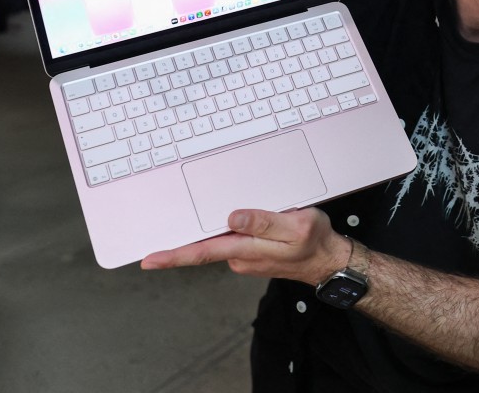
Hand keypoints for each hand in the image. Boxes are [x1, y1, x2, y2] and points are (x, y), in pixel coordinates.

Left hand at [140, 207, 350, 286]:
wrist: (329, 262)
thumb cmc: (314, 243)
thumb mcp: (296, 226)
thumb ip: (263, 223)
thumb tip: (233, 218)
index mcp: (247, 250)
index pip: (203, 253)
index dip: (174, 255)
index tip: (150, 259)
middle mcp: (240, 256)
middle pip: (204, 246)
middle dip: (178, 244)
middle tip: (152, 239)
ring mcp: (245, 256)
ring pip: (219, 240)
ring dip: (208, 230)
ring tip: (203, 216)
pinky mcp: (251, 252)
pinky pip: (231, 240)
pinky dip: (226, 231)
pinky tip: (231, 219)